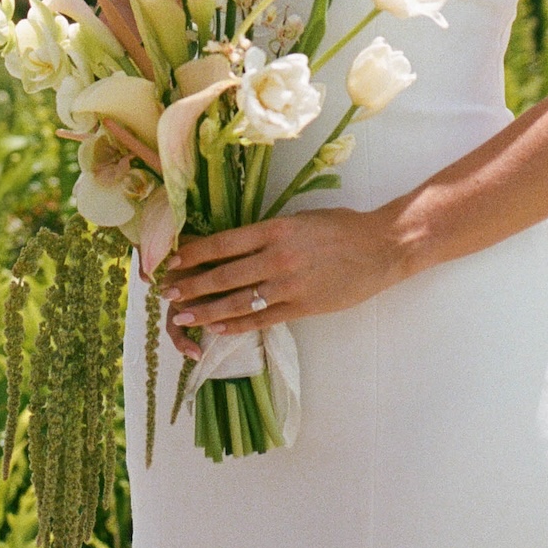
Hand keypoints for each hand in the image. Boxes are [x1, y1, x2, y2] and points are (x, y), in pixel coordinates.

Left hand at [161, 208, 396, 358]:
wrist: (379, 247)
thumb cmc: (340, 227)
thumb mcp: (299, 219)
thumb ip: (268, 233)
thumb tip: (234, 245)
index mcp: (275, 229)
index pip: (224, 243)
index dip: (195, 253)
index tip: (174, 260)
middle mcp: (277, 257)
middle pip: (224, 274)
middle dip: (192, 285)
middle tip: (167, 292)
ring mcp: (289, 285)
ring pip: (238, 301)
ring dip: (207, 310)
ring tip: (183, 315)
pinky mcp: (303, 307)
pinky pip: (263, 319)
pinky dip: (237, 325)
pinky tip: (218, 329)